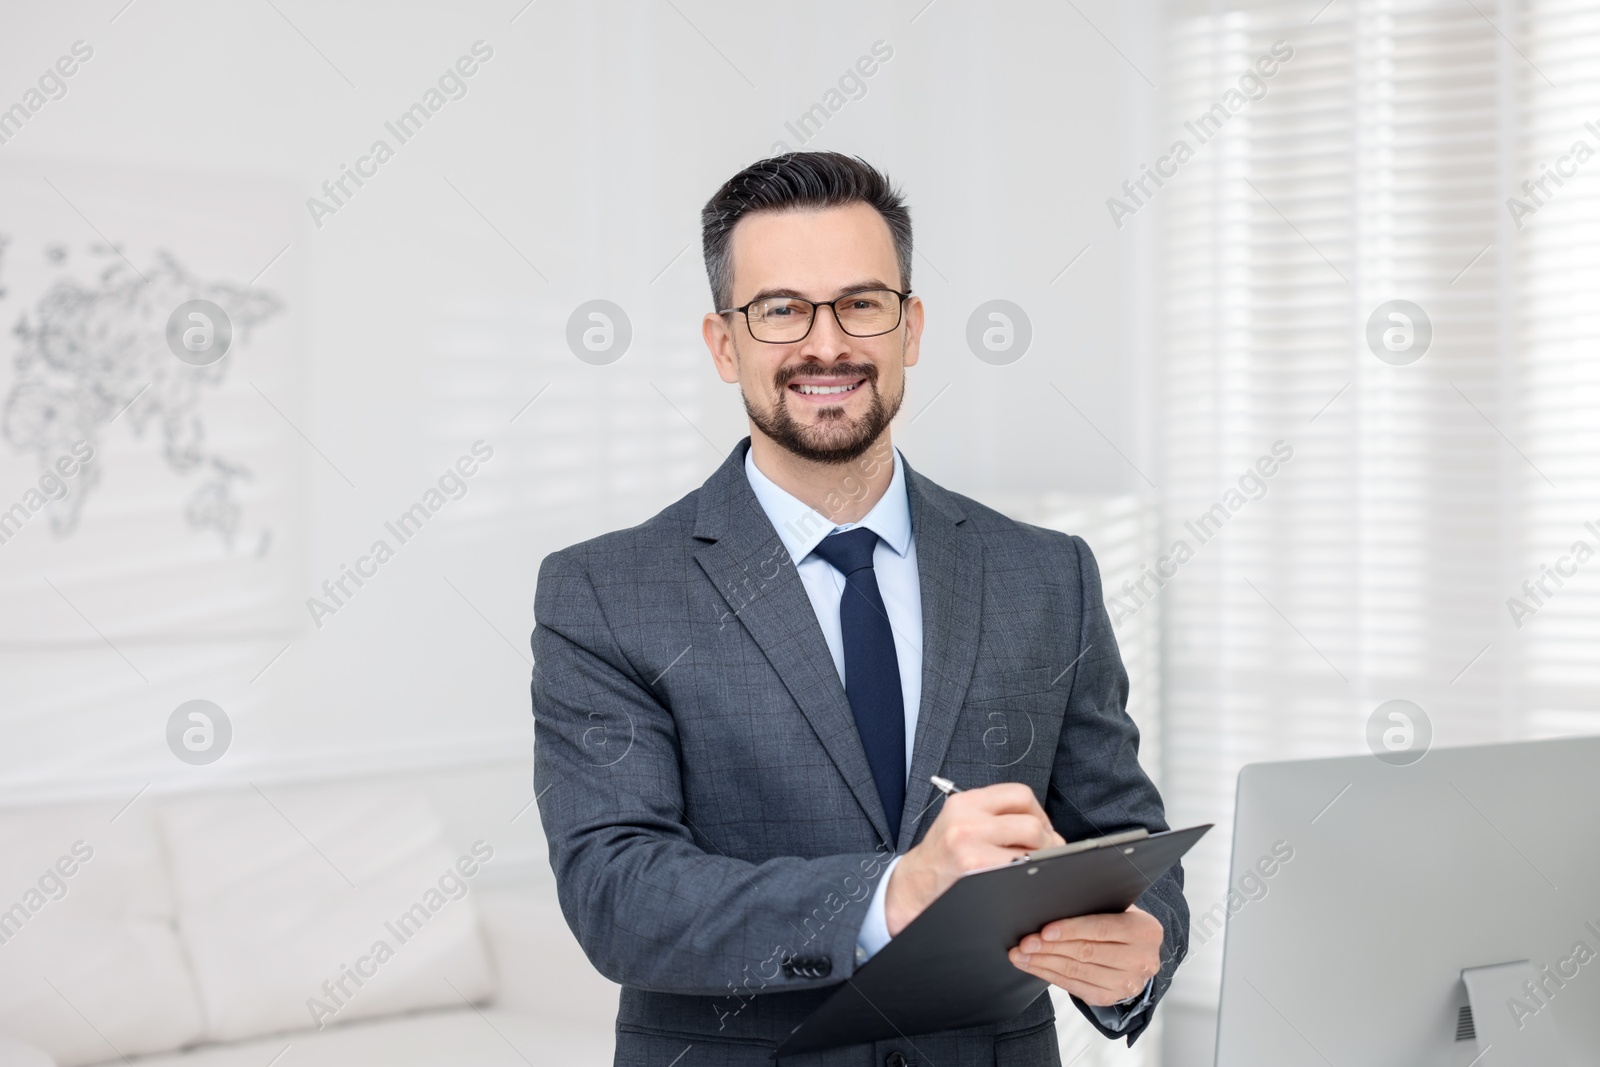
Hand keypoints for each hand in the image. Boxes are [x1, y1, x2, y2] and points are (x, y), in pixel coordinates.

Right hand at [885, 783, 1063, 935]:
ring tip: (1032, 866)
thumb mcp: (959, 823)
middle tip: (1044, 853)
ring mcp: (970, 843)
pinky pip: (1019, 868)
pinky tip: (1020, 879)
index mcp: (965, 802)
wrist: (911, 887)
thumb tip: (1046, 830)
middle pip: (1032, 822)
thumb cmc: (941, 858)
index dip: (1039, 813)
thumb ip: (995, 817)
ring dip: (1041, 859)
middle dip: (1047, 841)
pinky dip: (1027, 875)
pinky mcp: (975, 867)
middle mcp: (967, 818)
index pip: (1019, 794)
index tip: (1041, 829)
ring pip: (1031, 846)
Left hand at [1008, 904, 1163, 1006]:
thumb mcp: (1116, 907)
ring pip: (1078, 972)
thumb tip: (1051, 905)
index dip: (1071, 929)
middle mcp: (1142, 960)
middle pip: (1086, 953)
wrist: (1139, 952)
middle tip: (1024, 943)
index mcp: (1145, 930)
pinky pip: (1076, 988)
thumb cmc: (1119, 921)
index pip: (1101, 929)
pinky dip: (1051, 976)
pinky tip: (1034, 967)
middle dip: (1050, 947)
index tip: (1044, 931)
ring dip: (1044, 963)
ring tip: (1021, 955)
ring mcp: (1128, 983)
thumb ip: (1093, 906)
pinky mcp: (1112, 997)